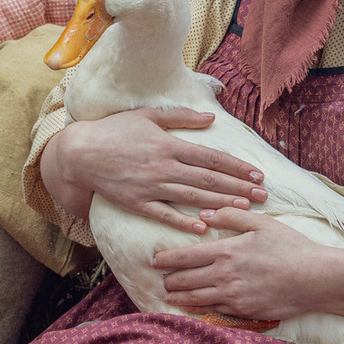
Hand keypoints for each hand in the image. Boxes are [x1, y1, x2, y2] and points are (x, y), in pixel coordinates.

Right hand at [37, 108, 266, 232]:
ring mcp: (150, 186)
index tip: (258, 175)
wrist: (80, 152)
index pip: (212, 158)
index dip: (237, 167)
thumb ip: (180, 117)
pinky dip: (184, 222)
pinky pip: (164, 215)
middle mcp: (164, 167)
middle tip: (263, 197)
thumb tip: (211, 118)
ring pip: (193, 198)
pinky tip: (204, 228)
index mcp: (169, 145)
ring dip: (221, 205)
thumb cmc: (113, 130)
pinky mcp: (136, 203)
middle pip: (209, 180)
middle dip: (239, 189)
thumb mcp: (147, 115)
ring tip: (244, 210)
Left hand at [152, 207, 325, 320]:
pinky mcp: (243, 311)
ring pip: (194, 298)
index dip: (164, 259)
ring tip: (168, 295)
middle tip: (161, 279)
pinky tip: (190, 308)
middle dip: (169, 280)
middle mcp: (224, 275)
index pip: (184, 257)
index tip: (153, 260)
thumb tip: (205, 214)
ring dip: (178, 297)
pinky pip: (212, 311)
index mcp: (226, 251)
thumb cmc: (291, 247)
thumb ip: (231, 217)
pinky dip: (197, 309)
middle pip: (184, 280)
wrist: (315, 278)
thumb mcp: (262, 224)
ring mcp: (232, 296)